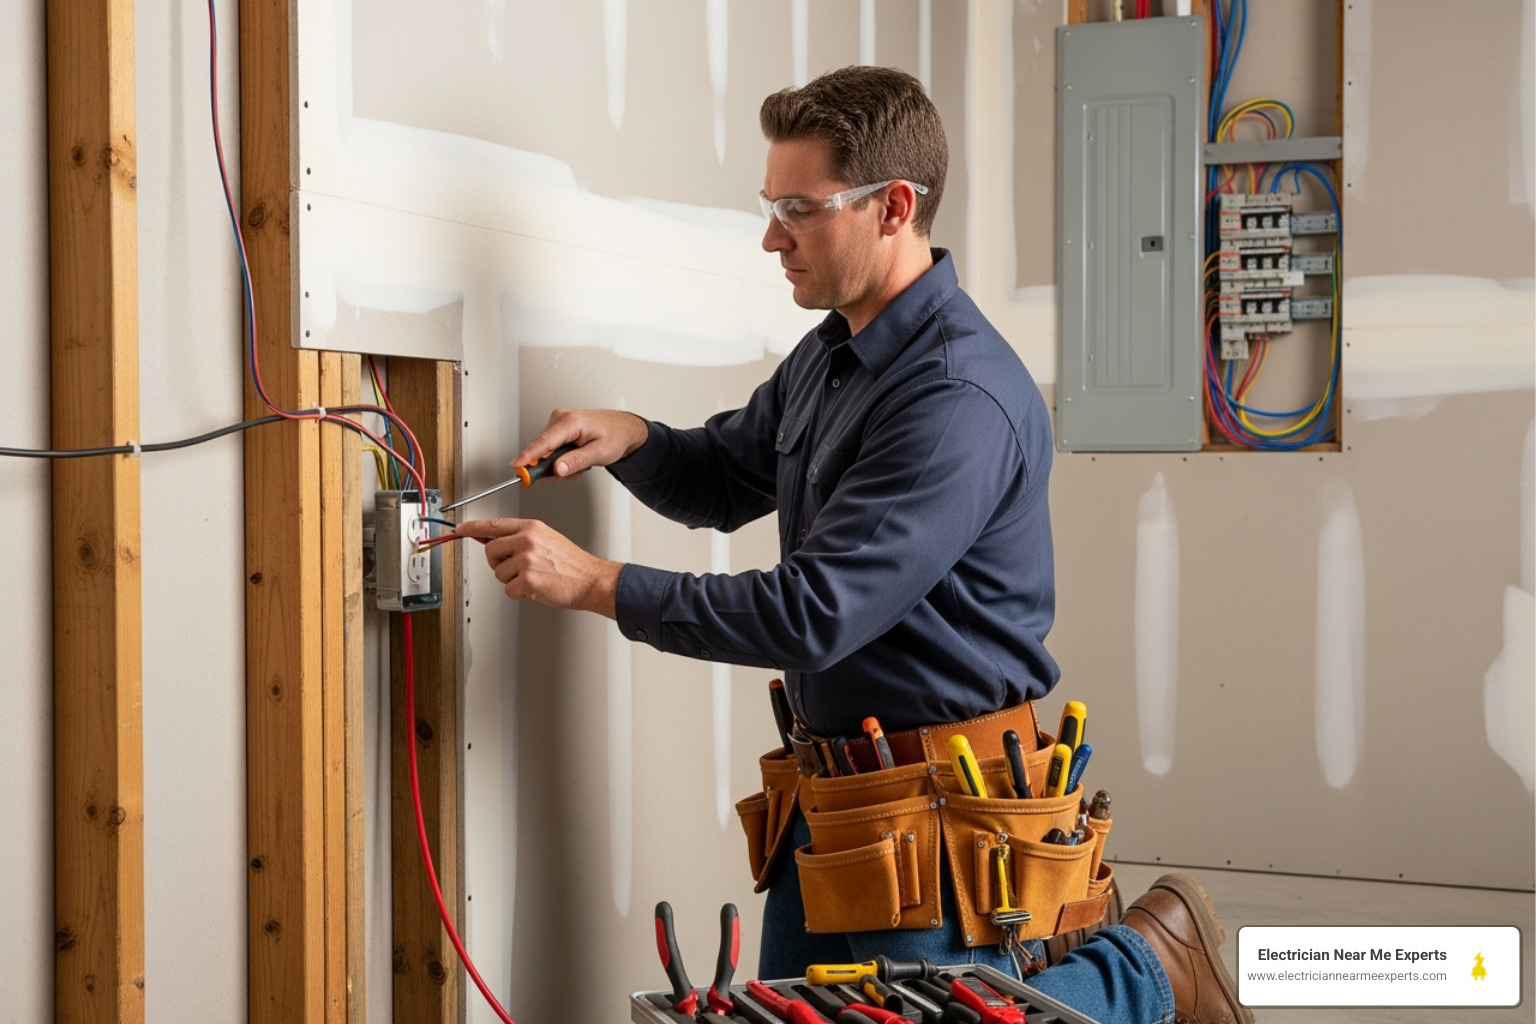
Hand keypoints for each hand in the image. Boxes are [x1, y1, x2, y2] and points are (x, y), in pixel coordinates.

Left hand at [456, 517, 620, 617]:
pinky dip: (519, 594)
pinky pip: (508, 590)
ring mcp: (527, 559)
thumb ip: (521, 537)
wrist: (591, 580)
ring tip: (533, 578)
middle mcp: (527, 540)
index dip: (473, 528)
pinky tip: (536, 588)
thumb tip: (496, 541)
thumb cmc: (571, 563)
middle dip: (497, 563)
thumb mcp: (547, 539)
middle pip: (489, 551)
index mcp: (531, 527)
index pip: (494, 524)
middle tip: (514, 568)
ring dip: (512, 580)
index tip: (460, 529)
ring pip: (498, 573)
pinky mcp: (528, 579)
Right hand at [511, 409, 648, 479]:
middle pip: (543, 449)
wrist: (622, 429)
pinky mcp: (558, 428)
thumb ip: (577, 461)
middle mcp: (561, 418)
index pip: (544, 442)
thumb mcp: (600, 453)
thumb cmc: (615, 436)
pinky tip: (575, 458)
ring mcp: (558, 422)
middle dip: (554, 467)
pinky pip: (551, 449)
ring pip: (547, 452)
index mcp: (571, 421)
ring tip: (580, 463)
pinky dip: (561, 459)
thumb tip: (557, 469)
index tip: (516, 466)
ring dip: (561, 464)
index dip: (528, 456)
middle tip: (570, 473)